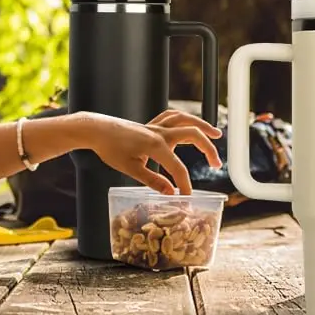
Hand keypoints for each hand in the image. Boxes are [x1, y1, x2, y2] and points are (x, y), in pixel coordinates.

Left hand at [78, 109, 221, 194]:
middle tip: (217, 163)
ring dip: (203, 125)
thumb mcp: (129, 168)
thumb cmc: (110, 149)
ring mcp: (157, 126)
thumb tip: (170, 193)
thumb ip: (152, 181)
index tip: (188, 198)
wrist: (97, 130)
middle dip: (208, 149)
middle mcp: (160, 132)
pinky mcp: (152, 124)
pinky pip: (173, 117)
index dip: (185, 184)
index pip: (177, 168)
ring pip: (186, 120)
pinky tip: (191, 124)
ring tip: (216, 134)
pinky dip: (185, 119)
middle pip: (192, 135)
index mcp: (155, 146)